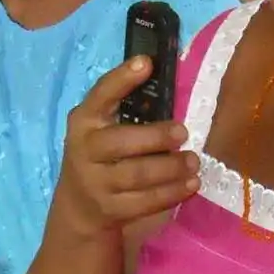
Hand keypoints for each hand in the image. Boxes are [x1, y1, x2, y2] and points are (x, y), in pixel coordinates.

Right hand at [52, 57, 199, 236]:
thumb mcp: (100, 128)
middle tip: (183, 132)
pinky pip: (146, 202)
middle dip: (155, 137)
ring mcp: (96, 184)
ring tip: (193, 161)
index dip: (122, 79)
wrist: (79, 207)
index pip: (100, 95)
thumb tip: (165, 78)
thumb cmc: (99, 155)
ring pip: (137, 175)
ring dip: (171, 168)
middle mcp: (85, 151)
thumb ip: (124, 107)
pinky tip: (190, 184)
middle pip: (121, 142)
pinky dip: (172, 193)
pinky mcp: (112, 210)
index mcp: (84, 122)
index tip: (147, 63)